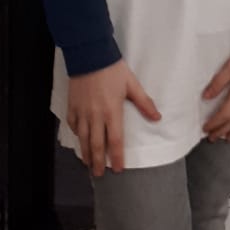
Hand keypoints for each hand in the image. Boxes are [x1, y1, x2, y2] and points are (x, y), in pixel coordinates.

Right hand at [66, 60, 159, 176]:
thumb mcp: (132, 85)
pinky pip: (74, 125)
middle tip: (98, 175)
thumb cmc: (113, 69)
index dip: (117, 157)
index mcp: (112, 112)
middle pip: (96, 145)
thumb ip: (144, 103)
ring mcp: (82, 112)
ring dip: (85, 153)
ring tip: (87, 164)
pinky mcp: (72, 106)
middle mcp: (96, 116)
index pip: (115, 141)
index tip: (118, 169)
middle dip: (98, 162)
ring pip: (83, 138)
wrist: (89, 55)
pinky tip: (80, 140)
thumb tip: (157, 118)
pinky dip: (77, 135)